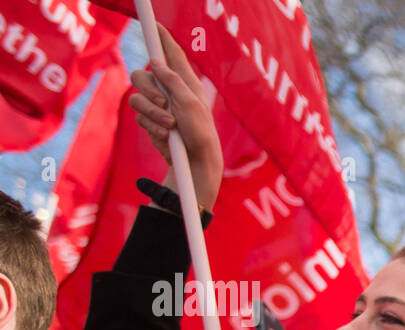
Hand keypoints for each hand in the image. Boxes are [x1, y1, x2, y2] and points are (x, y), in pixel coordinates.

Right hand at [128, 26, 222, 210]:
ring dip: (152, 112)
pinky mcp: (151, 120)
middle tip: (164, 103)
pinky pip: (139, 116)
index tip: (153, 23)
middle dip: (148, 89)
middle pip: (141, 74)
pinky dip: (151, 126)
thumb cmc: (199, 132)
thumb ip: (173, 81)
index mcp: (185, 82)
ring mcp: (159, 105)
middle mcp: (170, 90)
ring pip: (136, 96)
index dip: (161, 37)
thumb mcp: (189, 103)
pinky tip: (166, 135)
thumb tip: (155, 62)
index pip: (171, 53)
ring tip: (170, 126)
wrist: (194, 161)